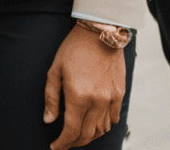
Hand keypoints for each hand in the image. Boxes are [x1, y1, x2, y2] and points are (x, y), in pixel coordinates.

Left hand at [44, 24, 126, 148]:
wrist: (100, 31)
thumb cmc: (73, 48)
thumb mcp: (55, 69)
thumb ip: (52, 97)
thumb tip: (49, 120)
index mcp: (78, 95)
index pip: (72, 130)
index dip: (63, 142)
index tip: (55, 147)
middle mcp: (97, 101)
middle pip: (88, 135)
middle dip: (75, 142)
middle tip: (65, 143)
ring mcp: (111, 99)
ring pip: (102, 130)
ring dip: (90, 137)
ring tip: (78, 135)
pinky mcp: (120, 94)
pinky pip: (113, 119)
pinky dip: (103, 126)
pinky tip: (95, 124)